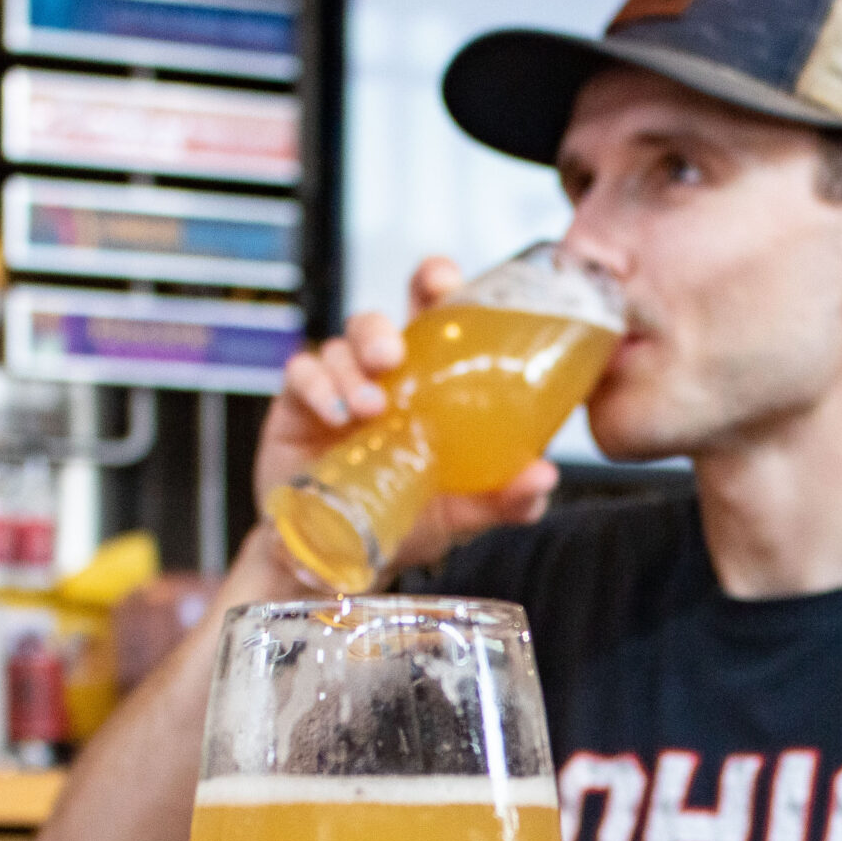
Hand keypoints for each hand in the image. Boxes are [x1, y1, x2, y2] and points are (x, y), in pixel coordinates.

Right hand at [254, 256, 558, 573]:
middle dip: (383, 325)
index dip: (437, 285)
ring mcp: (341, 387)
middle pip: (379, 321)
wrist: (342, 556)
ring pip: (342, 345)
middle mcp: (385, 376)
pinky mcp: (298, 404)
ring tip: (371, 407)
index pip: (435, 314)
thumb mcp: (463, 512)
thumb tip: (543, 477)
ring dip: (354, 367)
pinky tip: (336, 415)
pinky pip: (302, 373)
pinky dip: (318, 387)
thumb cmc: (408, 519)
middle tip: (394, 352)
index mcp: (432, 381)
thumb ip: (504, 497)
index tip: (444, 284)